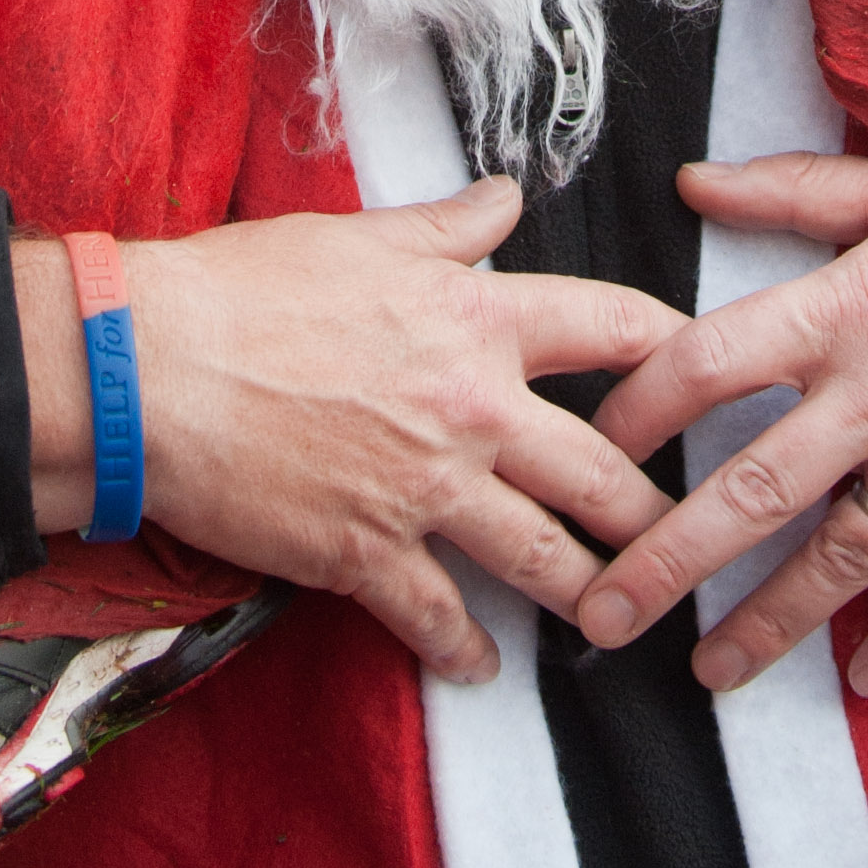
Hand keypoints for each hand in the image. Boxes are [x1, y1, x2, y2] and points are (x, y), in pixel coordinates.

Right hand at [14, 182, 682, 684]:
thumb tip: (507, 198)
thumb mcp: (362, 234)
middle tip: (688, 538)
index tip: (715, 379)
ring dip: (590, 595)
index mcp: (478, 319)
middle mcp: (473, 409)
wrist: (153, 367)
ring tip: (619, 618)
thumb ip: (450, 226)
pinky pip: (440, 619)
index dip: (679, 353)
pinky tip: (480, 670)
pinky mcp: (369, 557)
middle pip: (604, 471)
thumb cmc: (249, 285)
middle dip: (655, 512)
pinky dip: (465, 652)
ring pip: (545, 559)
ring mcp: (427, 491)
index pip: (617, 330)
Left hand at [575, 148, 867, 700]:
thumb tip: (693, 181)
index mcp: (850, 302)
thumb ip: (795, 193)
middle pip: (753, 488)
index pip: (711, 362)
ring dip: (769, 626)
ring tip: (707, 674)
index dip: (637, 409)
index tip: (588, 451)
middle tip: (602, 615)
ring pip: (840, 560)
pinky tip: (865, 685)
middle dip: (668, 560)